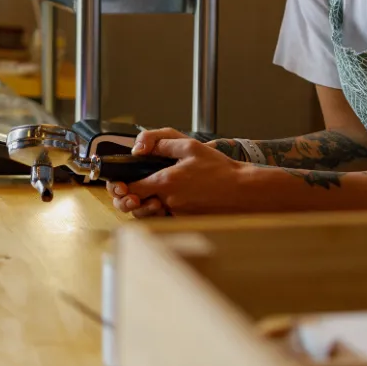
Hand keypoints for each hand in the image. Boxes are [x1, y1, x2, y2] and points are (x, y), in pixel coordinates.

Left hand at [110, 129, 250, 217]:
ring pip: (150, 216)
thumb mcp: (191, 146)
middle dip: (130, 201)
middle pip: (137, 207)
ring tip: (150, 197)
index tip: (122, 183)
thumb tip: (141, 147)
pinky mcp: (187, 223)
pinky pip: (166, 220)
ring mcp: (178, 215)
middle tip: (130, 194)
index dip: (122, 187)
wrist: (244, 192)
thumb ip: (163, 143)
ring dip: (145, 208)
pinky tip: (168, 202)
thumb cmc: (220, 169)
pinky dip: (162, 213)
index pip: (132, 189)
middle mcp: (169, 202)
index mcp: (166, 182)